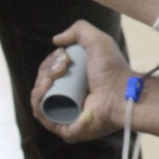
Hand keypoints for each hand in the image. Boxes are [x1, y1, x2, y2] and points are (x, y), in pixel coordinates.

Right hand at [31, 21, 130, 142]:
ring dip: (40, 82)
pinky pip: (41, 115)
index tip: (64, 55)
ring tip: (55, 75)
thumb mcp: (98, 40)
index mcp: (75, 83)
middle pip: (43, 83)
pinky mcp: (64, 128)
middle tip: (63, 64)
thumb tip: (56, 40)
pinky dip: (37, 99)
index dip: (51, 62)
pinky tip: (45, 87)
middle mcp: (69, 99)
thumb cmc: (113, 68)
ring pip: (39, 98)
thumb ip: (80, 30)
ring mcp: (65, 115)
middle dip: (46, 70)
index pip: (51, 73)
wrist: (121, 92)